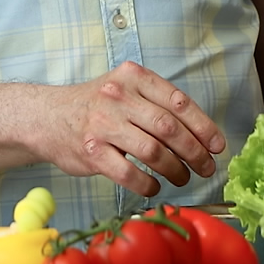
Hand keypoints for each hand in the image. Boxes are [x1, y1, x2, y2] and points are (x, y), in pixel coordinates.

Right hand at [38, 61, 225, 196]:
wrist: (46, 117)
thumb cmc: (95, 106)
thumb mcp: (124, 89)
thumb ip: (157, 103)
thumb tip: (202, 135)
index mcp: (132, 77)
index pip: (178, 102)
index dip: (203, 126)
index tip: (217, 146)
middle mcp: (118, 96)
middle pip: (169, 128)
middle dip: (195, 152)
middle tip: (205, 168)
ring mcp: (103, 124)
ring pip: (154, 152)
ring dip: (175, 170)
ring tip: (182, 178)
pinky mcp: (92, 152)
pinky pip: (130, 174)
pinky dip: (149, 185)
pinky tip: (155, 186)